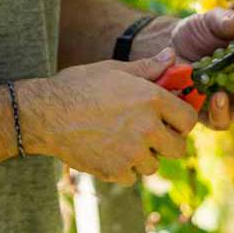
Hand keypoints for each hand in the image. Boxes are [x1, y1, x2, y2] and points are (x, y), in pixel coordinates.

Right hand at [21, 50, 196, 184]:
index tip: (171, 120)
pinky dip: (123, 169)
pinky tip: (108, 152)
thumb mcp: (114, 70)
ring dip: (144, 157)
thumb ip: (148, 67)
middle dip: (167, 142)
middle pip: (178, 148)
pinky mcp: (115, 171)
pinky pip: (132, 176)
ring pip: (155, 165)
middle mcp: (147, 127)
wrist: (45, 113)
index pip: (188, 119)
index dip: (181, 119)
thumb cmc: (78, 86)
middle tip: (151, 135)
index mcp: (151, 99)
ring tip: (124, 142)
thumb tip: (172, 56)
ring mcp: (131, 152)